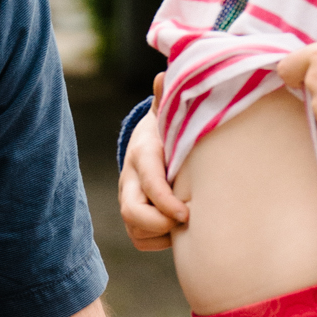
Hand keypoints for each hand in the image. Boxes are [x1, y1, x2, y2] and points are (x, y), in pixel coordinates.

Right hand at [119, 80, 187, 250]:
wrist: (150, 141)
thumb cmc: (170, 129)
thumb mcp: (170, 112)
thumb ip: (168, 98)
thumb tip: (164, 75)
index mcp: (143, 155)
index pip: (150, 184)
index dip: (166, 202)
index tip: (187, 213)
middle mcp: (130, 179)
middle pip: (132, 213)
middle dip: (159, 223)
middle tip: (187, 222)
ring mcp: (128, 199)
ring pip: (136, 230)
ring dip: (163, 233)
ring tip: (188, 222)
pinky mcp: (132, 217)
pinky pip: (140, 240)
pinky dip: (160, 241)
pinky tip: (178, 227)